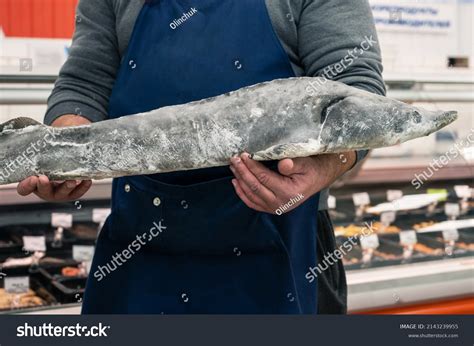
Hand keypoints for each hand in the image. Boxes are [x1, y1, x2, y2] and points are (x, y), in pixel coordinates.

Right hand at [17, 114, 92, 201]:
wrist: (64, 159)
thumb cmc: (49, 156)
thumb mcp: (42, 152)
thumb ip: (39, 146)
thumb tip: (40, 131)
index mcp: (32, 183)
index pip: (24, 188)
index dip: (27, 185)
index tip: (33, 177)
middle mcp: (44, 190)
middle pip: (43, 191)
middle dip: (44, 185)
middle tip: (45, 178)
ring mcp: (59, 193)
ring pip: (62, 194)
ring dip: (66, 187)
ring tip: (71, 180)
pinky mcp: (72, 193)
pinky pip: (78, 192)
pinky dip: (83, 186)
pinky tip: (87, 179)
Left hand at [230, 151, 355, 213]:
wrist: (318, 179)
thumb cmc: (311, 169)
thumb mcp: (305, 163)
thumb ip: (294, 164)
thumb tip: (283, 164)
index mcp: (288, 192)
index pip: (263, 177)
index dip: (251, 166)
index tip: (243, 154)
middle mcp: (281, 204)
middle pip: (254, 186)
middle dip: (242, 171)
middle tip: (234, 158)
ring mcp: (275, 208)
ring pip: (251, 195)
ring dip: (239, 180)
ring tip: (233, 166)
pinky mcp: (271, 209)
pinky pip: (252, 203)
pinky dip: (242, 193)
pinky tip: (235, 182)